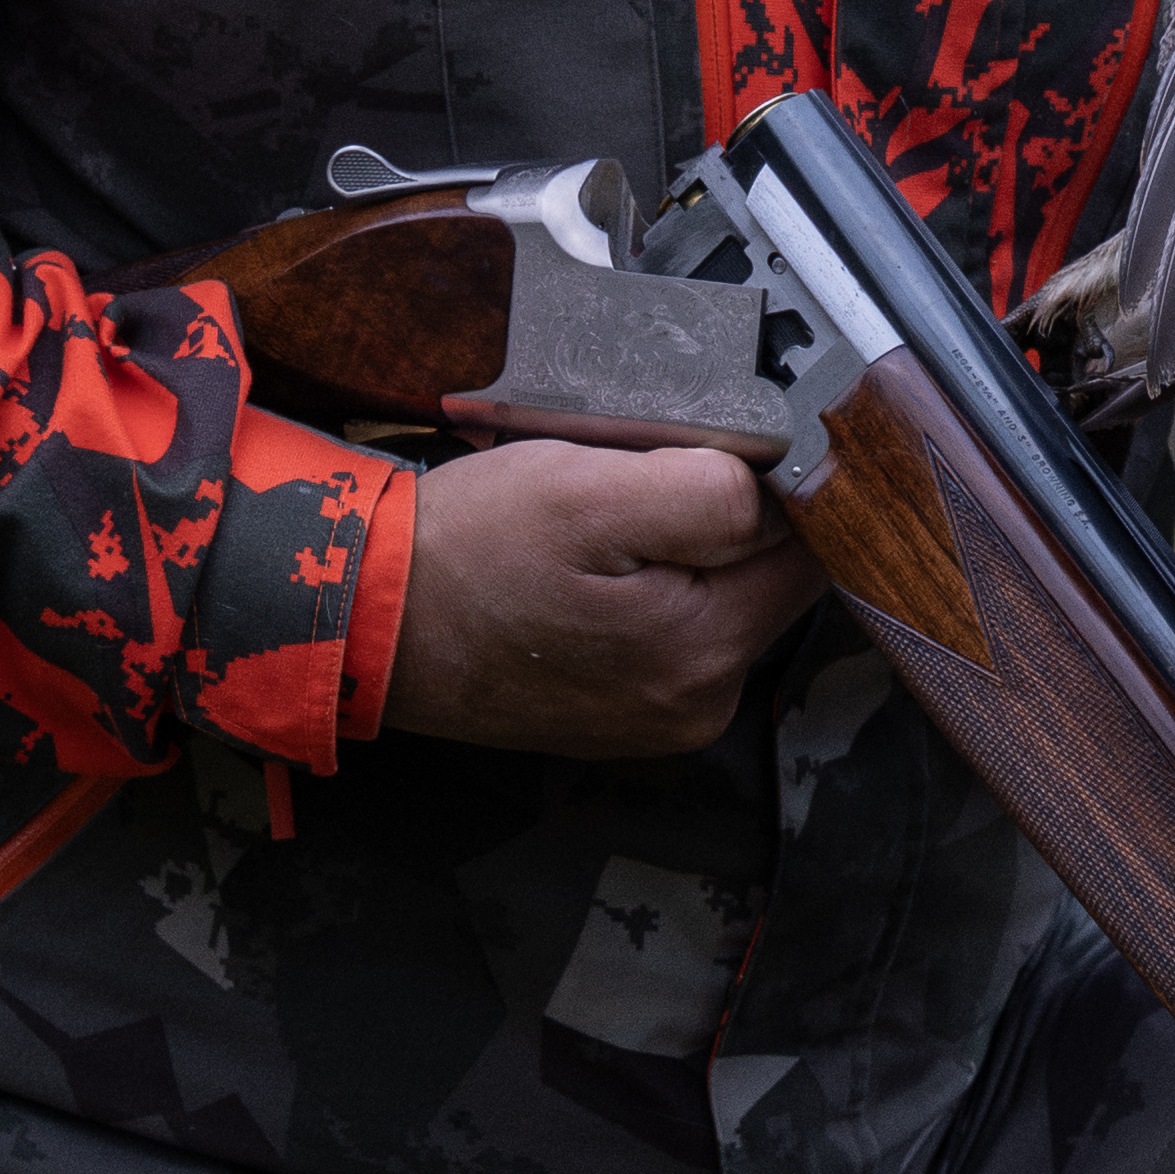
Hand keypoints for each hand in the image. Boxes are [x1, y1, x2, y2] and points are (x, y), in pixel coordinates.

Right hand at [382, 433, 822, 753]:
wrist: (367, 619)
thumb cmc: (462, 553)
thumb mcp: (587, 490)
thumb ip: (710, 490)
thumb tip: (788, 487)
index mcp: (702, 652)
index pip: (807, 548)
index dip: (769, 486)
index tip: (710, 457)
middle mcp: (695, 702)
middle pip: (769, 578)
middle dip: (720, 522)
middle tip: (634, 489)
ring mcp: (661, 715)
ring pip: (721, 601)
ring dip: (682, 554)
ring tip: (602, 532)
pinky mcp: (626, 711)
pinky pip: (672, 630)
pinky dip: (647, 590)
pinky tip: (590, 570)